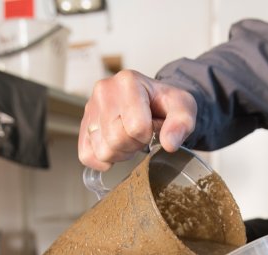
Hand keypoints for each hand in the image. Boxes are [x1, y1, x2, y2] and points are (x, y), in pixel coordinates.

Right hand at [79, 70, 197, 170]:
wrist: (152, 99)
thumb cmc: (164, 103)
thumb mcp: (183, 108)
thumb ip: (181, 124)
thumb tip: (169, 144)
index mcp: (128, 82)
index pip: (136, 127)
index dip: (148, 134)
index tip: (152, 125)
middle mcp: (104, 91)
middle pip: (116, 140)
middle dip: (134, 145)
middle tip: (141, 134)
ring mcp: (90, 108)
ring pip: (102, 151)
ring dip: (120, 152)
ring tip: (129, 137)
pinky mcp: (84, 124)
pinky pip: (87, 155)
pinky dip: (102, 159)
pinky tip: (115, 147)